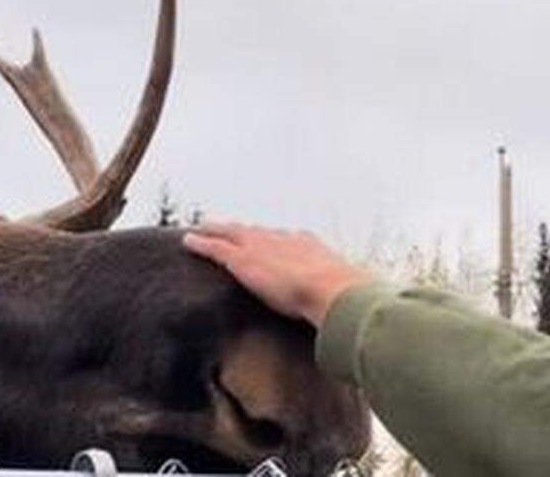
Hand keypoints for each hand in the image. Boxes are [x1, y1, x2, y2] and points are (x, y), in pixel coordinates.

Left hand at [183, 222, 372, 326]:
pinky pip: (215, 247)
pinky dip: (201, 243)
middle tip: (228, 228)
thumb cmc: (347, 301)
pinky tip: (188, 241)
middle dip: (242, 230)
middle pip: (256, 232)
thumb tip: (361, 322)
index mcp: (310, 247)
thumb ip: (346, 306)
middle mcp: (284, 240)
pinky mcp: (242, 260)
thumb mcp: (348, 298)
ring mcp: (261, 247)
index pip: (287, 240)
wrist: (334, 293)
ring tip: (203, 229)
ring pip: (231, 233)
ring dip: (216, 230)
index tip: (265, 240)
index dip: (273, 240)